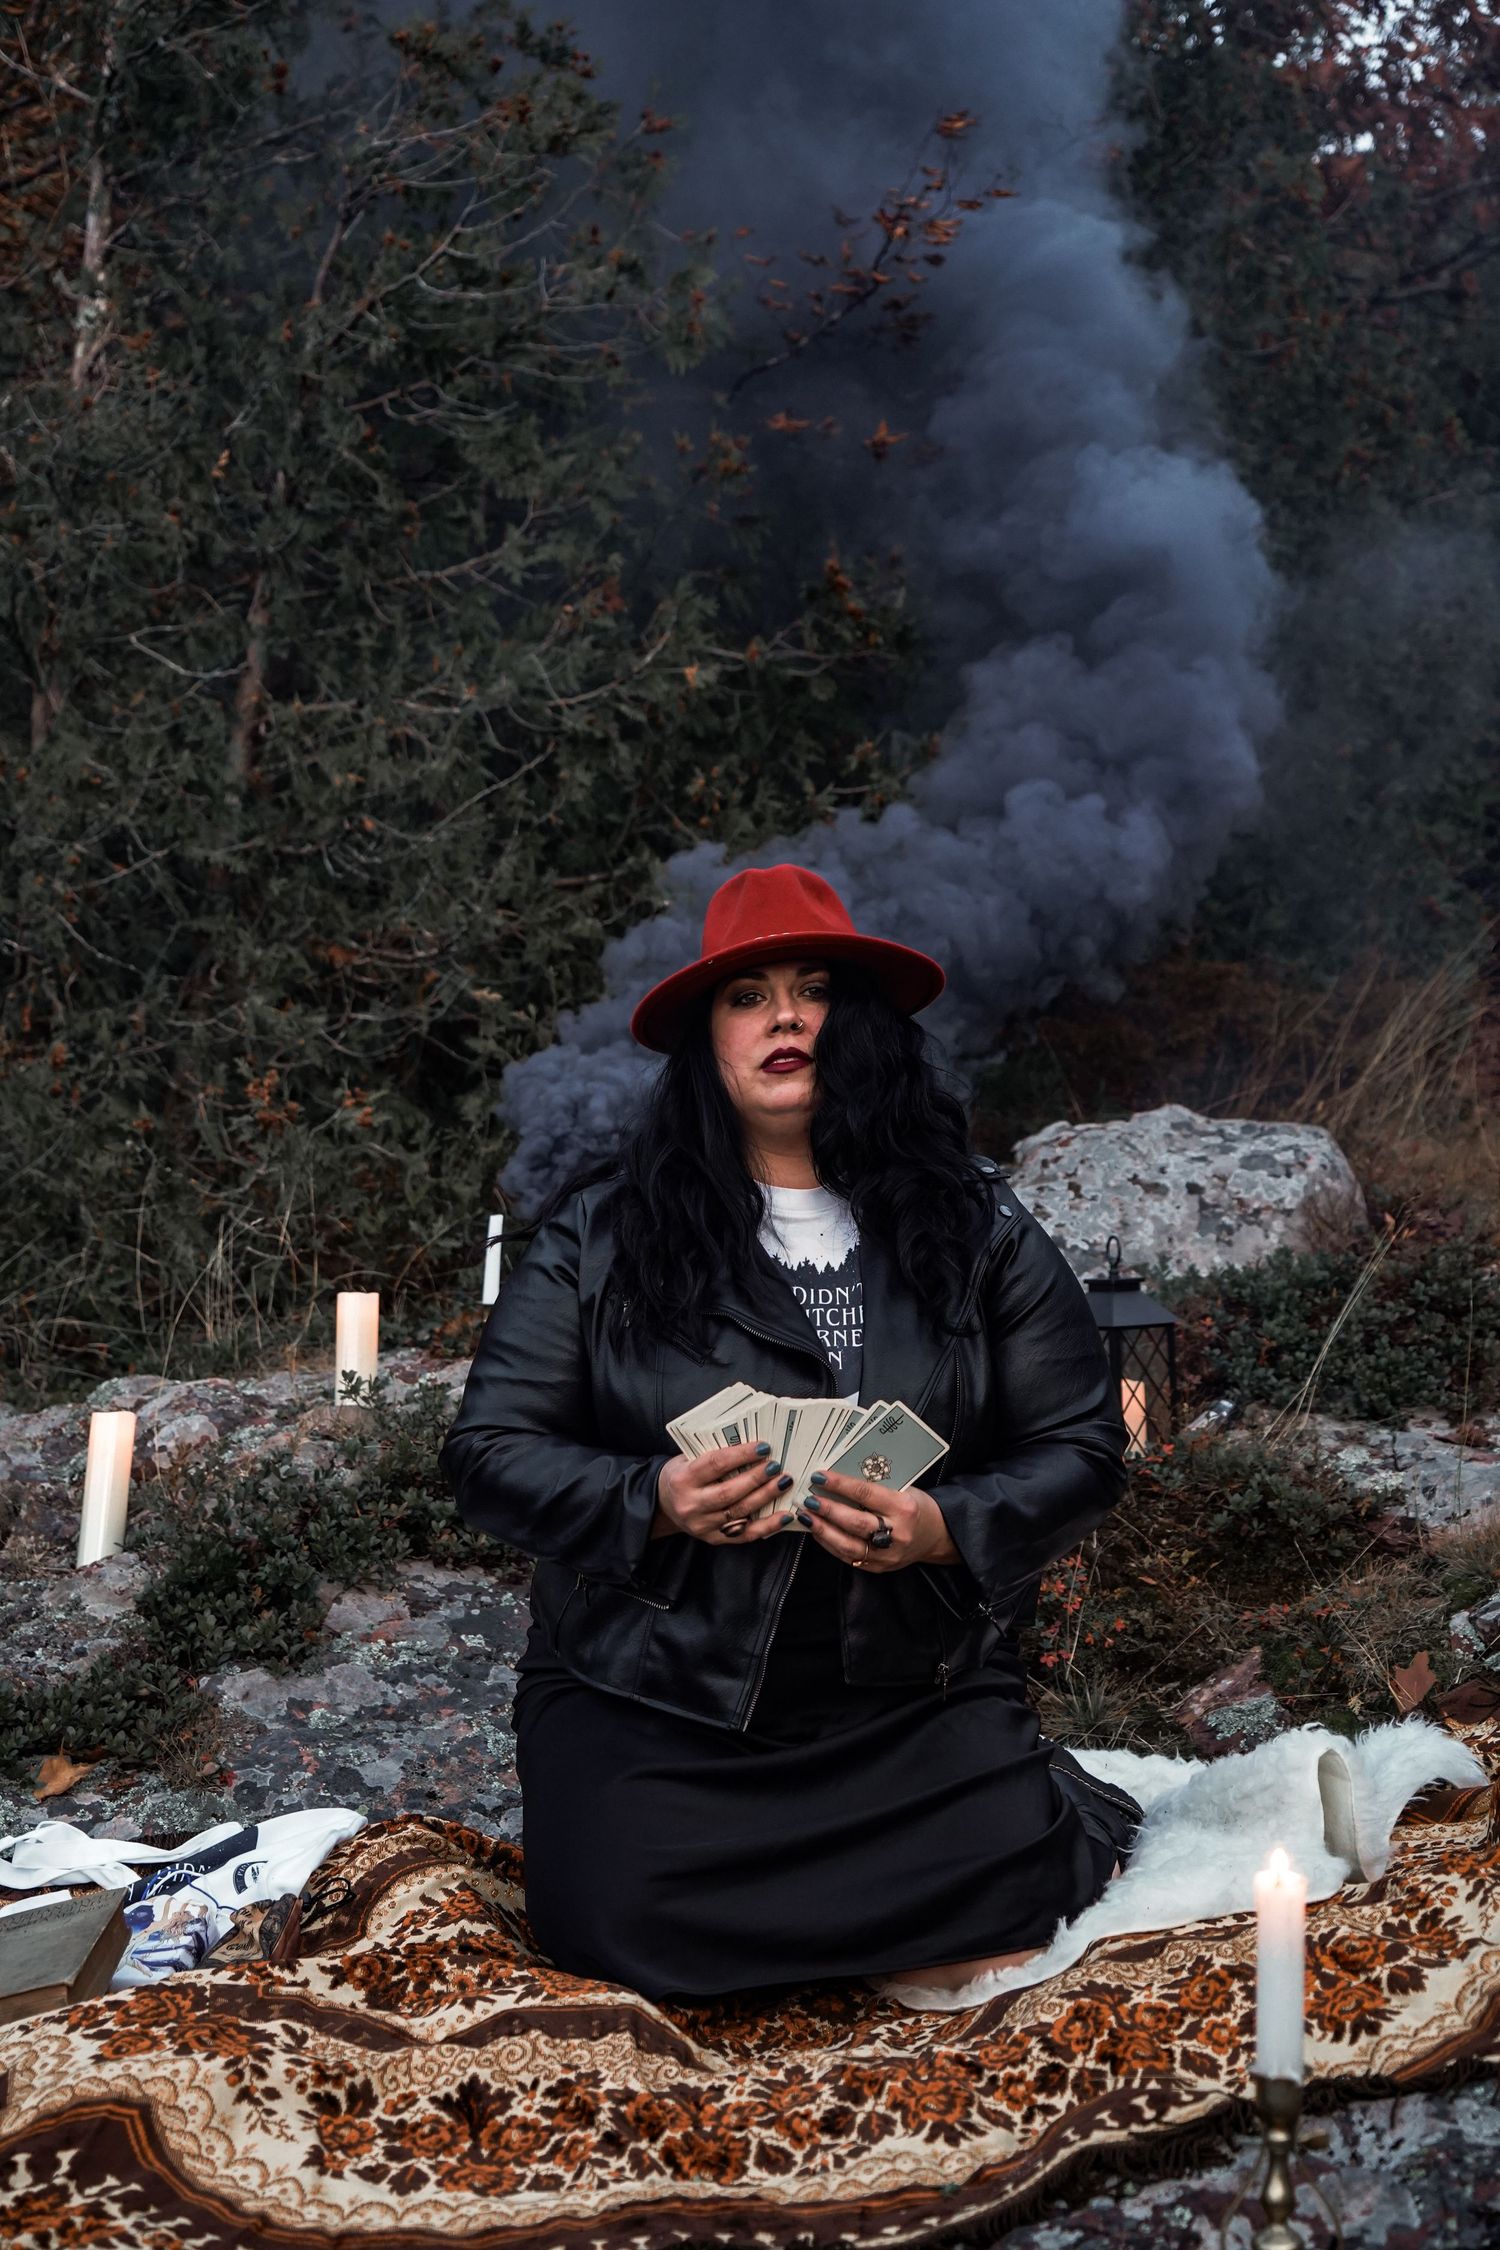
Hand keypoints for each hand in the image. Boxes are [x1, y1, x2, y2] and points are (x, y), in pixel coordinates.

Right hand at [655, 1441, 792, 1545]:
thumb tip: (753, 1447)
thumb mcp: (688, 1459)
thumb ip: (714, 1455)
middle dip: (756, 1478)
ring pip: (740, 1512)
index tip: (763, 1447)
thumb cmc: (683, 1475)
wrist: (664, 1504)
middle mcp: (691, 1504)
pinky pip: (745, 1534)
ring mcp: (703, 1525)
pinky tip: (784, 1515)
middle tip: (776, 1467)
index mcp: (684, 1479)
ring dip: (765, 1497)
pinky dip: (768, 1526)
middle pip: (729, 1491)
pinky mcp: (714, 1539)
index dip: (741, 1455)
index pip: (716, 1464)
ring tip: (783, 1483)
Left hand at [797, 1471, 959, 1571]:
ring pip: (848, 1544)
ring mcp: (888, 1554)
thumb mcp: (902, 1489)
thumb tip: (836, 1479)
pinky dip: (830, 1544)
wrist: (935, 1535)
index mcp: (904, 1507)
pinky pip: (849, 1557)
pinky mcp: (880, 1568)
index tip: (819, 1477)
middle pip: (855, 1522)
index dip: (840, 1485)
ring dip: (823, 1530)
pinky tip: (818, 1532)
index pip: (866, 1493)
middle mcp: (897, 1533)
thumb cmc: (914, 1506)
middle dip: (828, 1510)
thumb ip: (874, 1486)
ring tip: (806, 1517)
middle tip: (808, 1499)